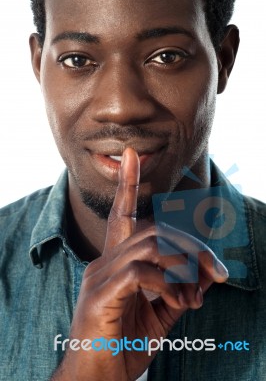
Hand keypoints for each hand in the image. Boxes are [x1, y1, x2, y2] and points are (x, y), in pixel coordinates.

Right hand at [52, 148, 227, 380]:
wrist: (97, 379)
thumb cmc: (126, 344)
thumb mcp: (160, 313)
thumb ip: (180, 289)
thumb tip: (205, 276)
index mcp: (115, 261)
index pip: (122, 214)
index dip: (127, 183)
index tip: (132, 155)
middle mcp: (104, 260)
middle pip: (154, 231)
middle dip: (191, 247)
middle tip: (217, 273)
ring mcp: (99, 275)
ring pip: (150, 246)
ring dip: (183, 267)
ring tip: (196, 297)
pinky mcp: (100, 294)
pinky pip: (141, 272)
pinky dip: (169, 284)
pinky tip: (180, 302)